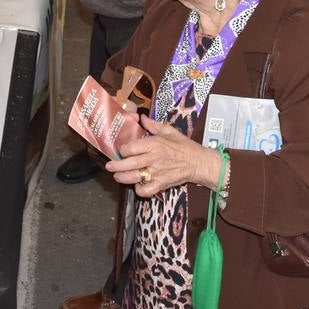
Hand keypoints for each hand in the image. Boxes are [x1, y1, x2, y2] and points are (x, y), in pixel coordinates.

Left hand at [106, 117, 221, 198]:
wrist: (198, 162)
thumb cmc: (184, 146)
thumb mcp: (169, 130)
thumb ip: (153, 124)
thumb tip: (141, 117)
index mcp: (154, 144)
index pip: (131, 148)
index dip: (123, 150)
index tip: (121, 151)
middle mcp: (154, 158)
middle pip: (129, 163)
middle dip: (116, 165)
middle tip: (109, 166)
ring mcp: (157, 172)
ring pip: (134, 177)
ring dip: (123, 178)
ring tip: (117, 176)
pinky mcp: (162, 184)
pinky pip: (146, 190)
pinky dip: (140, 190)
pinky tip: (137, 186)